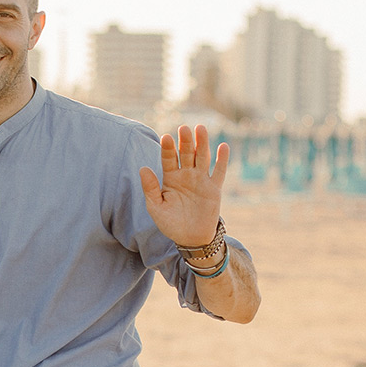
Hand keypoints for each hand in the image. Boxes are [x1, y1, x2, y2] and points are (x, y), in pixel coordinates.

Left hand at [138, 125, 227, 247]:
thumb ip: (149, 188)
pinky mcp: (214, 188)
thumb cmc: (170, 223)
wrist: (190, 238)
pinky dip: (222, 160)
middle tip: (184, 128)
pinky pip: (219, 172)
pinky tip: (223, 147)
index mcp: (170, 177)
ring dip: (202, 143)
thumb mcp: (156, 207)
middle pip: (186, 154)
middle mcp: (186, 175)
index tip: (166, 137)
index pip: (168, 159)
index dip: (168, 148)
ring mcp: (201, 180)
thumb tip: (142, 168)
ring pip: (202, 158)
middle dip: (185, 141)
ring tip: (201, 129)